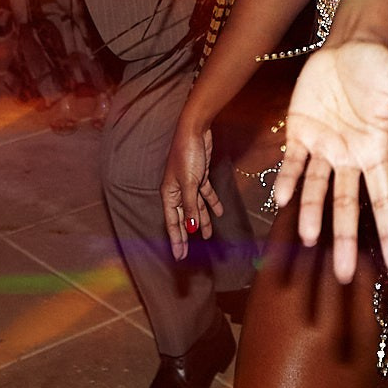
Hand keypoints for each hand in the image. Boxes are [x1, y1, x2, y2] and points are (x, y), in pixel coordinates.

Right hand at [161, 119, 224, 260]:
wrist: (195, 131)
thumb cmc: (186, 155)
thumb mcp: (189, 183)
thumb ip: (189, 206)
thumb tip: (189, 228)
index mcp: (169, 194)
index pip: (172, 222)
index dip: (176, 239)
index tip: (179, 256)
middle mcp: (177, 191)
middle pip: (182, 217)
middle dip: (186, 235)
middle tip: (188, 253)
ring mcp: (189, 184)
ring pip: (195, 207)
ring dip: (202, 220)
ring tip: (209, 235)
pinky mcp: (200, 177)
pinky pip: (205, 194)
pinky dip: (211, 203)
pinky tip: (219, 212)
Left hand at [273, 41, 387, 282]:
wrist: (349, 44)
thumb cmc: (379, 69)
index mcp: (374, 153)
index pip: (383, 201)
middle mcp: (348, 158)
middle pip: (346, 205)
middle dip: (345, 240)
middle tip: (343, 276)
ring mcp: (323, 147)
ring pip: (316, 188)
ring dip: (312, 213)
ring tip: (309, 239)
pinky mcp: (300, 132)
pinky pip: (293, 161)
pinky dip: (288, 179)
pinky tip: (282, 198)